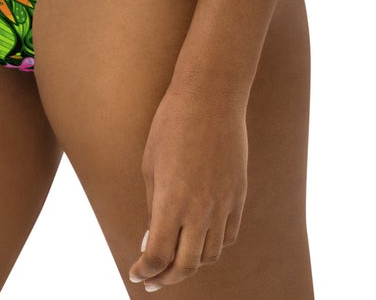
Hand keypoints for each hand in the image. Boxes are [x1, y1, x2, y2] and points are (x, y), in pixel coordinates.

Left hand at [127, 85, 247, 288]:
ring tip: (176, 259)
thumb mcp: (150, 166)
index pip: (158, 256)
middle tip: (152, 279)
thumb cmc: (171, 125)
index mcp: (171, 201)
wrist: (211, 96)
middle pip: (186, 265)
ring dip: (191, 262)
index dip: (145, 271)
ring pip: (210, 255)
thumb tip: (152, 240)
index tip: (136, 273)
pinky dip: (213, 245)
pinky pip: (228, 235)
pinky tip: (200, 239)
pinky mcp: (239, 195)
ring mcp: (224, 203)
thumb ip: (153, 207)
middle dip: (166, 278)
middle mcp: (200, 209)